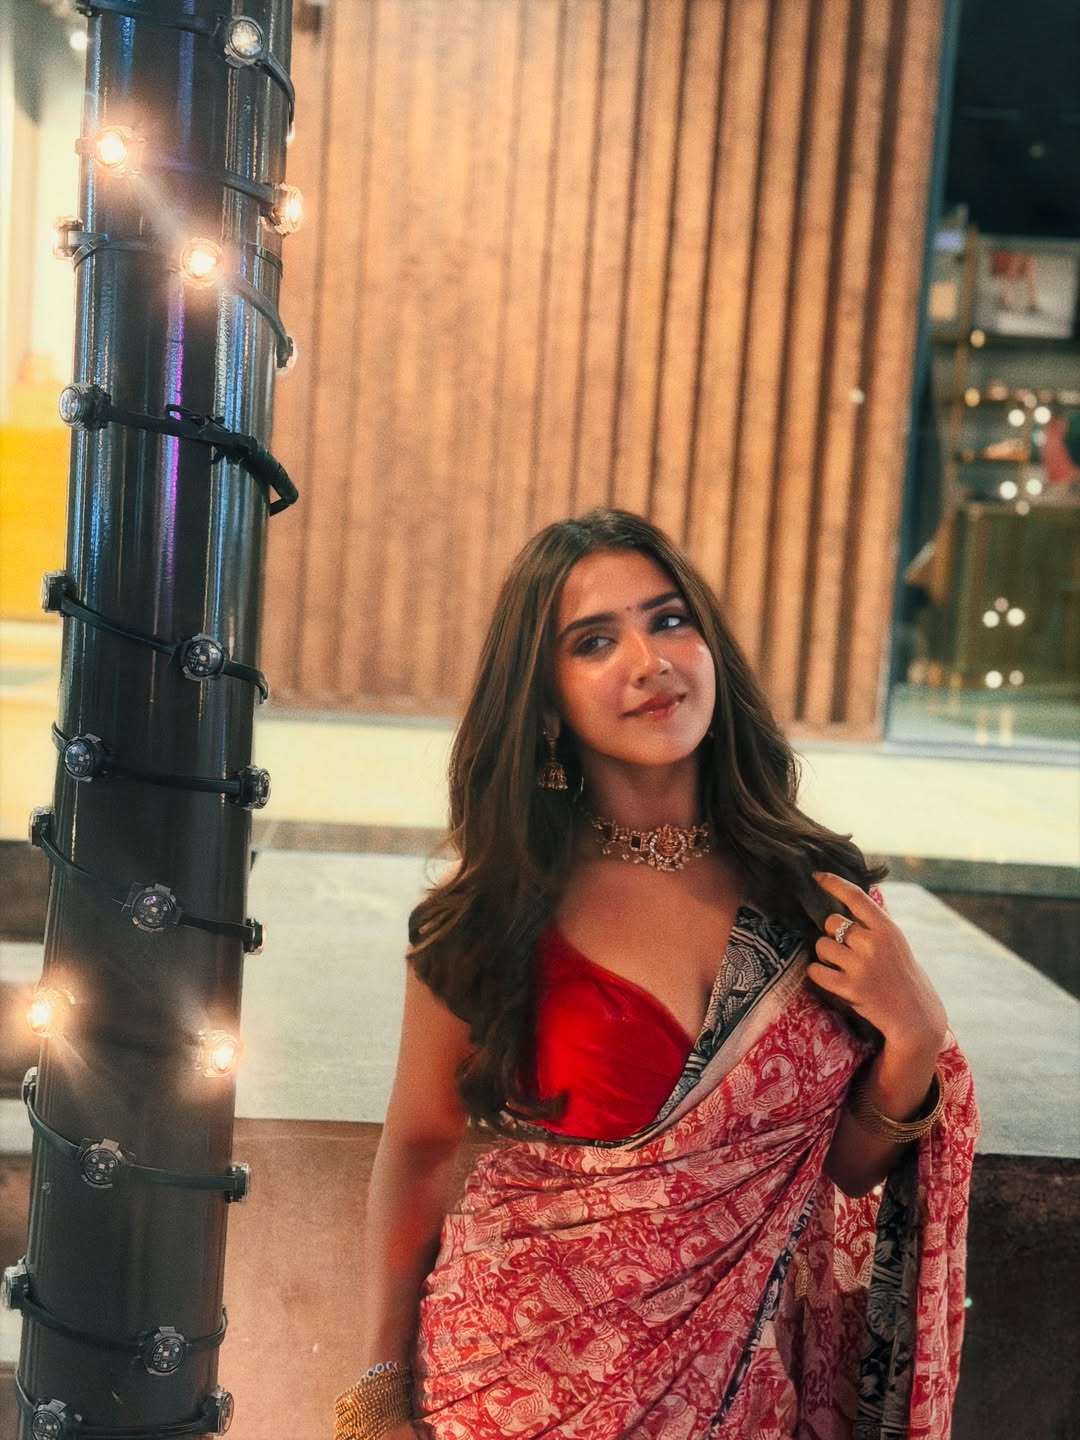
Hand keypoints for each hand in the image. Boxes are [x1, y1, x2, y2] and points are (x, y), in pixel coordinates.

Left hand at [808, 873, 947, 1060]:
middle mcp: (874, 943)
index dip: (833, 883)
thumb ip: (874, 925)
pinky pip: (816, 970)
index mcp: (888, 929)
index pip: (856, 897)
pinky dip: (818, 973)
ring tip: (842, 967)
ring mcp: (861, 966)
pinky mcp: (850, 988)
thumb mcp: (896, 943)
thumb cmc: (903, 977)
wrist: (916, 1017)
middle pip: (831, 922)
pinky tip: (831, 978)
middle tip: (845, 950)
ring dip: (825, 955)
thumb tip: (844, 904)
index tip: (816, 875)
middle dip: (832, 934)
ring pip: (821, 945)